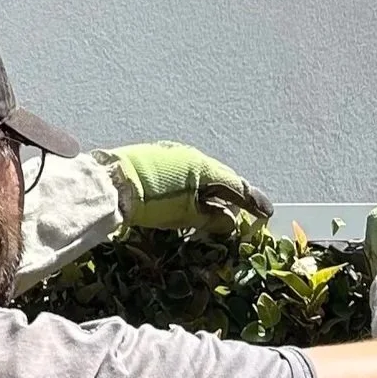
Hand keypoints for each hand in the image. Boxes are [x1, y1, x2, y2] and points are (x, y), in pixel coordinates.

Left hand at [98, 143, 273, 231]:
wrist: (109, 185)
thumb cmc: (151, 201)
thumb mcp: (185, 215)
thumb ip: (211, 218)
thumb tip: (231, 223)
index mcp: (203, 167)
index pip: (236, 186)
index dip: (253, 201)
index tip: (267, 213)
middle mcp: (190, 156)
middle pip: (219, 178)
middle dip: (232, 196)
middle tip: (244, 213)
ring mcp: (170, 155)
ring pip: (200, 176)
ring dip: (211, 193)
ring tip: (217, 211)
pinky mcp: (153, 159)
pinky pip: (183, 174)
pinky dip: (193, 188)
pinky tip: (190, 200)